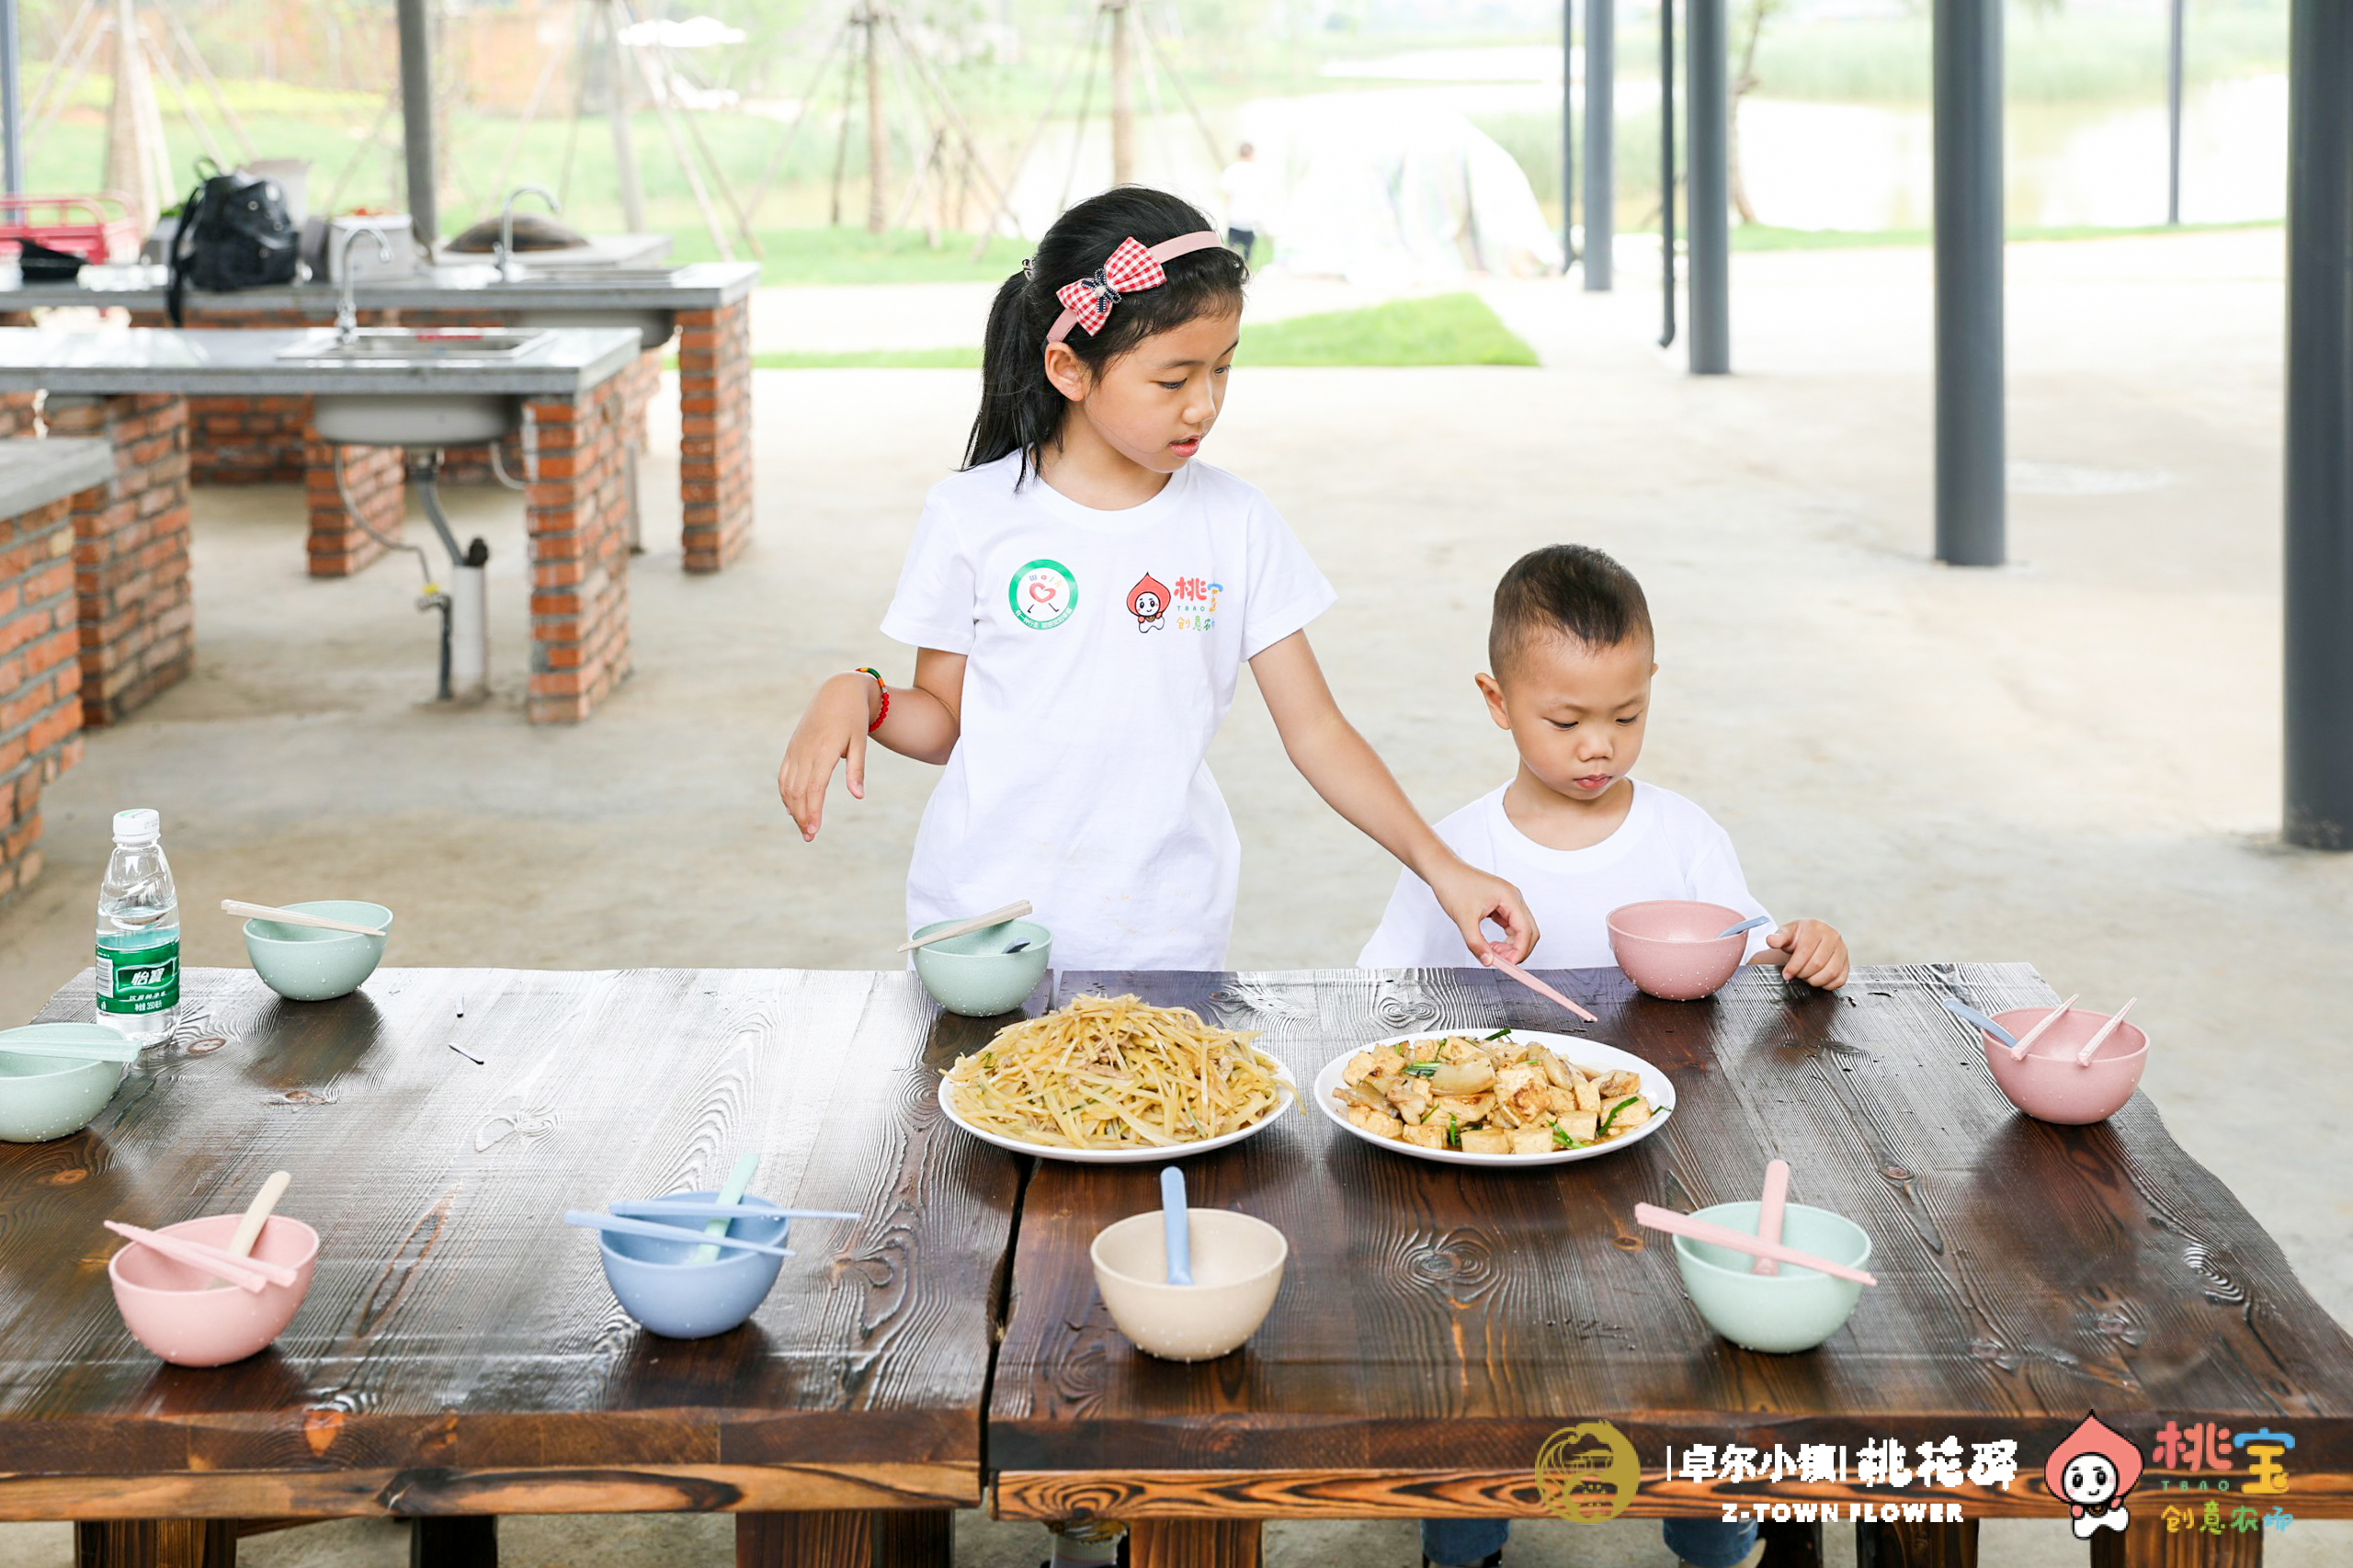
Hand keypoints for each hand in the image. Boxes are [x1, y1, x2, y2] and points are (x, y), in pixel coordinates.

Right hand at [776, 674, 877, 840]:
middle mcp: (805, 751)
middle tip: (809, 837)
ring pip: (788, 785)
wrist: (837, 692)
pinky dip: (785, 793)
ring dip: (793, 809)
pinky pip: (784, 775)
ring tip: (803, 828)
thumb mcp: (860, 742)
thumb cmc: (853, 718)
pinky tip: (791, 809)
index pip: (814, 788)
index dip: (812, 811)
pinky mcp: (792, 748)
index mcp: (824, 750)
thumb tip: (858, 796)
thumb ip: (857, 770)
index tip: (814, 830)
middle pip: (799, 791)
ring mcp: (796, 750)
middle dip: (802, 816)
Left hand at [1423, 859, 1540, 964]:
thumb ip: (1476, 943)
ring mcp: (1508, 901)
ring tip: (1493, 952)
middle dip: (1518, 949)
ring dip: (1511, 945)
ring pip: (1520, 929)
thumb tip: (1488, 961)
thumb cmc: (1453, 885)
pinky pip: (1510, 925)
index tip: (1508, 965)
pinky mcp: (1500, 905)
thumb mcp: (1464, 918)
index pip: (1526, 930)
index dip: (1520, 951)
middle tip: (1502, 962)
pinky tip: (1491, 944)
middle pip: (1529, 930)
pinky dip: (1504, 938)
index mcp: (1509, 897)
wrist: (1443, 871)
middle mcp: (1513, 898)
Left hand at [1766, 919, 1849, 988]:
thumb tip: (1771, 940)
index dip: (1794, 966)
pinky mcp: (1847, 963)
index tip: (1786, 975)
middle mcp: (1833, 937)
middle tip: (1796, 975)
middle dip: (1803, 973)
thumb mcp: (1786, 933)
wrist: (1811, 938)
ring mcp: (1842, 950)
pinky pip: (1840, 979)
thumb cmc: (1798, 937)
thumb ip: (1778, 938)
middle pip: (1817, 963)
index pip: (1805, 951)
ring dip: (1814, 980)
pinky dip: (1827, 984)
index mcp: (1816, 928)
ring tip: (1805, 977)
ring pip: (1830, 972)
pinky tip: (1816, 979)